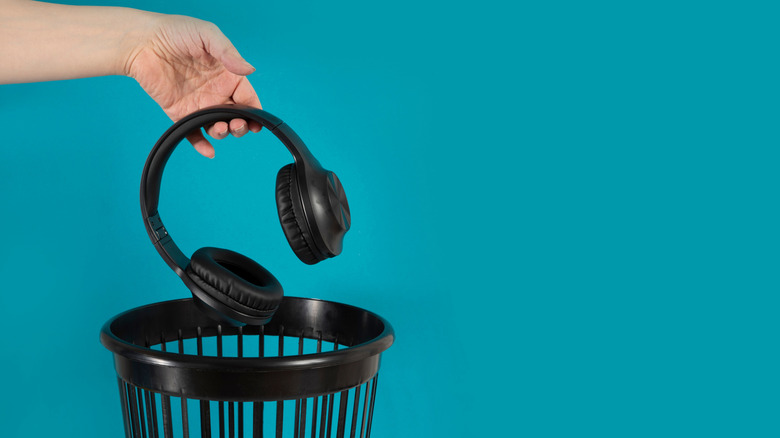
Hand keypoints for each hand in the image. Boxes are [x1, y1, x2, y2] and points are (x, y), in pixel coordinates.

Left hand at [125, 15, 260, 157]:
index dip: (255, 111)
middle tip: (236, 125)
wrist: (141, 41)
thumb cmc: (175, 32)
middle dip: (241, 125)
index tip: (257, 121)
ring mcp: (198, 104)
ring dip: (223, 133)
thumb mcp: (207, 35)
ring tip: (219, 128)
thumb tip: (250, 69)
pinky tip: (209, 151)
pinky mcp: (179, 113)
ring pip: (217, 127)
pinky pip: (193, 133)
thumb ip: (229, 53)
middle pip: (236, 117)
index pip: (248, 98)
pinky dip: (201, 145)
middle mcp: (216, 93)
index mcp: (227, 76)